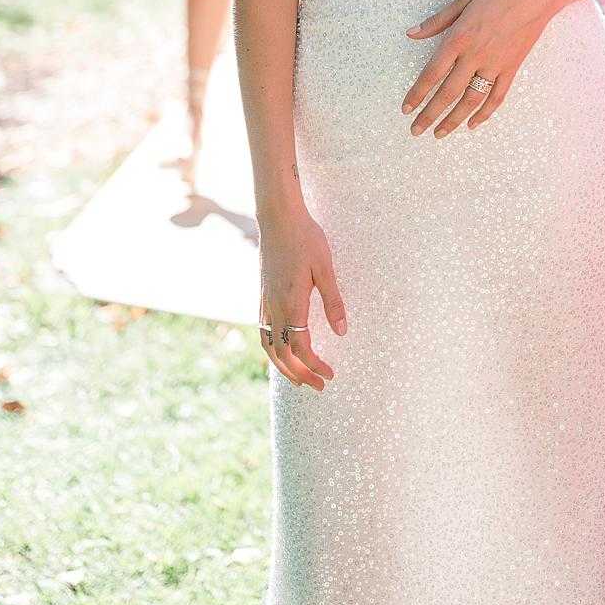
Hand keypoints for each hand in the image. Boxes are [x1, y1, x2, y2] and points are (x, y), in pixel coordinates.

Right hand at [257, 205, 346, 390]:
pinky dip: (272, 350)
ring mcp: (265, 303)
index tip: (330, 376)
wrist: (278, 217)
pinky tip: (282, 351)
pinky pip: (263, 333)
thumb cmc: (306, 238)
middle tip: (319, 387)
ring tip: (299, 378)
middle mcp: (274, 308)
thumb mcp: (326, 268)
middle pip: (282, 354)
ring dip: (283, 367)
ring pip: (268, 346)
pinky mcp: (262, 296)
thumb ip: (333, 301)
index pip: (300, 347)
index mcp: (291, 303)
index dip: (314, 366)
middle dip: (300, 374)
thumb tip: (342, 332)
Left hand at [402, 0, 557, 136]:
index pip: (432, 73)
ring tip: (440, 133)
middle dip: (430, 114)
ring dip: (454, 119)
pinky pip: (498, 96)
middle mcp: (476, 55)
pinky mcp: (512, 67)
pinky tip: (473, 124)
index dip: (417, 93)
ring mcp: (496, 64)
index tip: (406, 108)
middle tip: (416, 130)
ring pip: (472, 100)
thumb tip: (412, 34)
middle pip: (448, 92)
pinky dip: (485, 113)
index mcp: (460, 38)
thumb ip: (437, 21)